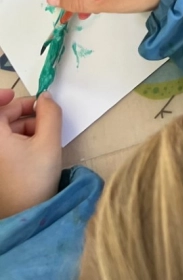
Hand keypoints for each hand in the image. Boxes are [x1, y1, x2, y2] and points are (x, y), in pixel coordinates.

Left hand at [0, 90, 61, 218]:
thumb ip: (50, 113)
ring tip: (43, 136)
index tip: (18, 95)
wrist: (26, 216)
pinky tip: (33, 149)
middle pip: (0, 119)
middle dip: (19, 112)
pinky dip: (16, 140)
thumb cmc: (35, 178)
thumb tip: (45, 97)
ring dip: (20, 127)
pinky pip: (3, 145)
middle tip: (43, 114)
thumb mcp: (49, 141)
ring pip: (3, 132)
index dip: (3, 96)